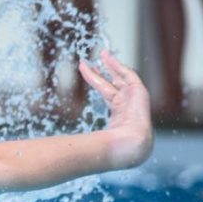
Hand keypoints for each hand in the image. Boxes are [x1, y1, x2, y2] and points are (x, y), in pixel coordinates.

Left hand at [78, 50, 153, 167]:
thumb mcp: (95, 138)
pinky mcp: (139, 92)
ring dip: (112, 65)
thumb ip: (83, 140)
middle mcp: (128, 104)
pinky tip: (108, 58)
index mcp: (119, 113)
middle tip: (92, 61)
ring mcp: (134, 98)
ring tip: (102, 53)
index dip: (96, 80)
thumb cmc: (112, 144)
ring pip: (121, 77)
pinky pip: (129, 75)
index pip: (106, 92)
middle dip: (104, 71)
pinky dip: (119, 66)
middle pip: (113, 82)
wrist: (130, 144)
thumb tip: (63, 147)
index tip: (86, 70)